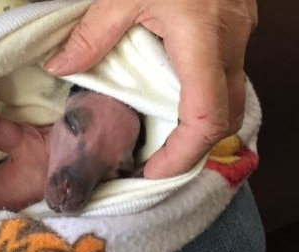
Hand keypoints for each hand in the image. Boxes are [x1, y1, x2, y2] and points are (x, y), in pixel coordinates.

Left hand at [44, 0, 256, 177]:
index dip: (183, 154)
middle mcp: (229, 46)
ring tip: (161, 137)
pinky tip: (172, 99)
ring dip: (197, 126)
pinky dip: (198, 100)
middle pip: (225, 119)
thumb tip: (60, 67)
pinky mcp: (232, 34)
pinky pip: (222, 80)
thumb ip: (92, 34)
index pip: (208, 117)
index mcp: (203, 40)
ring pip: (228, 101)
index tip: (153, 171)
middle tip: (155, 161)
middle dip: (192, 148)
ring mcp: (238, 39)